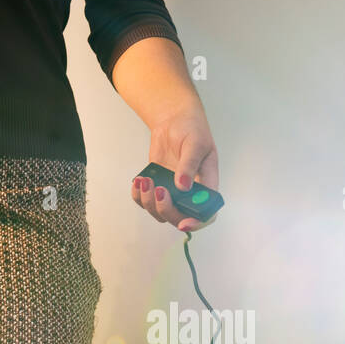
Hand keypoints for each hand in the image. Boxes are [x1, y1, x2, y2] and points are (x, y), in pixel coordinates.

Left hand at [130, 105, 218, 232]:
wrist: (175, 120)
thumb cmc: (192, 129)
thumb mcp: (195, 143)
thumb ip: (189, 165)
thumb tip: (184, 185)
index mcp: (206, 186)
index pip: (206, 214)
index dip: (196, 223)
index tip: (183, 223)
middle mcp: (190, 194)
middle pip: (179, 217)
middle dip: (166, 210)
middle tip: (159, 190)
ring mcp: (172, 191)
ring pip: (159, 212)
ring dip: (149, 202)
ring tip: (146, 181)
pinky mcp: (157, 185)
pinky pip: (145, 201)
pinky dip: (138, 196)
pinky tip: (138, 181)